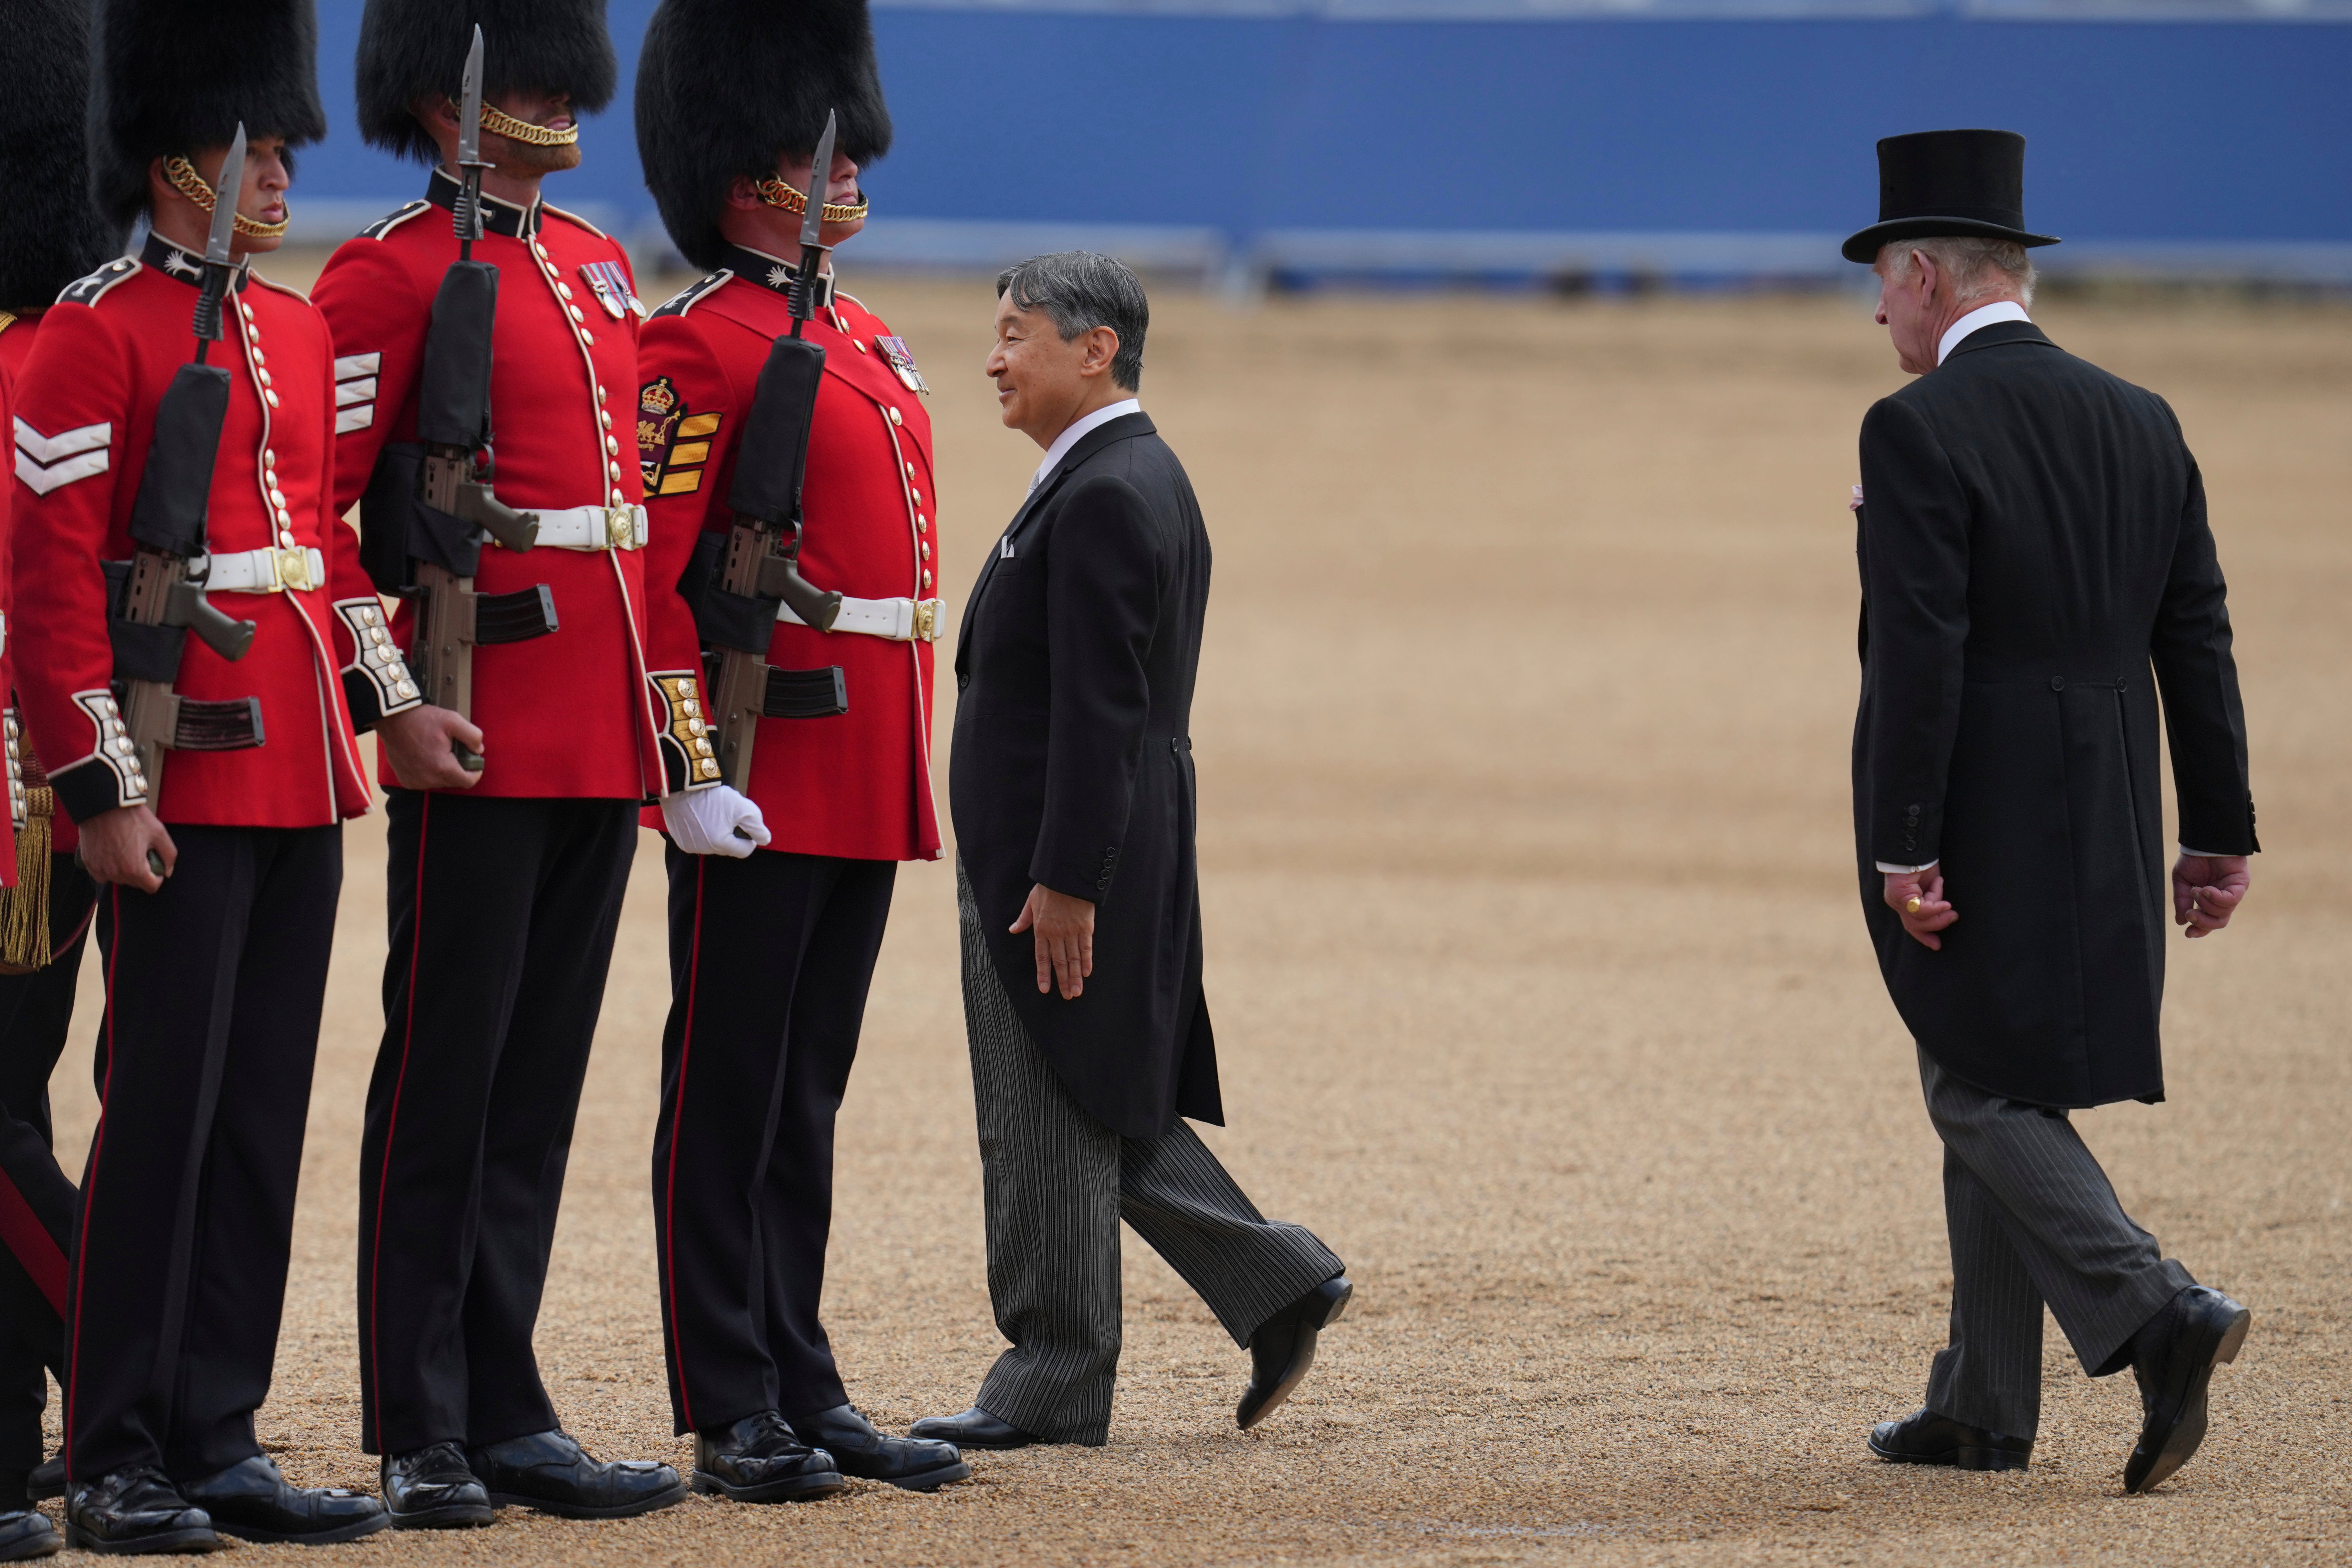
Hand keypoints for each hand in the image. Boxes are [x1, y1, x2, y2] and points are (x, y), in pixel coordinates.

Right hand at [79, 804, 175, 892]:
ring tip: (127, 852)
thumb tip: (168, 872)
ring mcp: (100, 869)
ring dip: (125, 871)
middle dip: (142, 873)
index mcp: (135, 869)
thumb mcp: (159, 833)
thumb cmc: (133, 818)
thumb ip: (169, 855)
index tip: (156, 867)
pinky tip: (112, 855)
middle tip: (141, 854)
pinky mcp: (88, 863)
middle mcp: (116, 873)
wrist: (104, 805)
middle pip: (135, 883)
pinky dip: (108, 869)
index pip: (151, 888)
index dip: (158, 878)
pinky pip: (101, 874)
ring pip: (118, 879)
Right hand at [378, 704, 485, 789]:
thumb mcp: (454, 720)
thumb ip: (473, 736)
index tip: (474, 763)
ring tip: (438, 753)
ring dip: (443, 772)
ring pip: (439, 783)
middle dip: (458, 769)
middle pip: (454, 782)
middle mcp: (428, 779)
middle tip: (453, 752)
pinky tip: (425, 758)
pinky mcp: (406, 780)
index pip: (468, 782)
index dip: (474, 773)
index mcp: (442, 768)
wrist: (393, 720)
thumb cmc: (423, 720)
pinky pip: (424, 782)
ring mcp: (415, 782)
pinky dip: (428, 773)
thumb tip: (478, 751)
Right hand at [661, 784, 769, 857]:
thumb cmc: (712, 796)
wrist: (681, 786)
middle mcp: (704, 849)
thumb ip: (757, 827)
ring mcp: (690, 845)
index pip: (744, 851)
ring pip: (712, 844)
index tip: (745, 824)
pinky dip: (701, 832)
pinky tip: (700, 817)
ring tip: (712, 814)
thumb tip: (765, 840)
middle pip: (727, 847)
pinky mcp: (680, 840)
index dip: (749, 838)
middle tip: (727, 815)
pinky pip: (697, 840)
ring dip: (716, 833)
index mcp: (720, 844)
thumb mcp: (742, 808)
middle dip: (731, 834)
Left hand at [1010, 883, 1094, 998]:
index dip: (1044, 974)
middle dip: (1063, 981)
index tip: (1045, 989)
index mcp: (1041, 929)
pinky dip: (1087, 960)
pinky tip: (1087, 973)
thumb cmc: (1048, 888)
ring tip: (1077, 991)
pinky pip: (1086, 947)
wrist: (1066, 875)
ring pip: (1074, 958)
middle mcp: (1056, 934)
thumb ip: (1023, 919)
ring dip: (1075, 976)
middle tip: (1067, 996)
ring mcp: (1072, 932)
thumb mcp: (1031, 902)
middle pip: (1060, 962)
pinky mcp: (1085, 927)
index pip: (1042, 957)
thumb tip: (1012, 930)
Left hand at [1883, 865, 1955, 950]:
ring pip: (1919, 919)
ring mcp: (1895, 899)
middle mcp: (1896, 903)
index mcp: (1903, 903)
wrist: (1915, 848)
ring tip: (1949, 907)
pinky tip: (1944, 901)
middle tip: (1953, 917)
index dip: (1923, 937)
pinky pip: (1920, 909)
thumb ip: (1934, 901)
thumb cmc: (1925, 865)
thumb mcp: (1933, 887)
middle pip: (1914, 926)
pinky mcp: (1899, 894)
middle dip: (1936, 925)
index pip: (1911, 925)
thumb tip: (1946, 913)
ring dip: (1938, 913)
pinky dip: (1934, 906)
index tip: (1937, 945)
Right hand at [2173, 854, 2249, 937]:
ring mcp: (2233, 892)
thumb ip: (2182, 901)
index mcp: (2209, 900)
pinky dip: (2216, 899)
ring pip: (2223, 913)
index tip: (2187, 933)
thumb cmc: (2194, 859)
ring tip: (2196, 890)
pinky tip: (2206, 889)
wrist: (2205, 841)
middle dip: (2203, 922)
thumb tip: (2180, 921)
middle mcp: (2223, 899)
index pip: (2208, 921)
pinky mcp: (2240, 885)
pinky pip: (2231, 901)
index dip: (2199, 929)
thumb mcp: (2182, 882)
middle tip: (2189, 914)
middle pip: (2219, 922)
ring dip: (2206, 905)